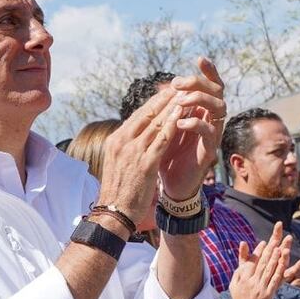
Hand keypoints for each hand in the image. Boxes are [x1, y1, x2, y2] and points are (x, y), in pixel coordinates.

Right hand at [97, 86, 181, 235]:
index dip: (153, 102)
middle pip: (146, 114)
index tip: (166, 92)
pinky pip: (162, 139)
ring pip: (155, 122)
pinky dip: (173, 124)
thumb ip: (127, 146)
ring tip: (185, 95)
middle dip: (163, 99)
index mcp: (116, 140)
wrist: (114, 212)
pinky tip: (183, 114)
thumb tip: (137, 135)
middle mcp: (123, 142)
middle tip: (178, 86)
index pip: (137, 116)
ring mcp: (133, 152)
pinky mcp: (145, 163)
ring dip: (171, 107)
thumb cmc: (118, 190)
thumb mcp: (117, 162)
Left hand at [157, 57, 226, 201]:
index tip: (199, 58)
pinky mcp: (209, 151)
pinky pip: (209, 133)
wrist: (170, 183)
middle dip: (200, 83)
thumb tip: (162, 86)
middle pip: (218, 92)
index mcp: (202, 111)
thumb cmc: (168, 152)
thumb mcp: (165, 126)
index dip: (209, 72)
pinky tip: (180, 122)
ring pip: (219, 109)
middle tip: (179, 83)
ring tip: (179, 101)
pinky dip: (196, 124)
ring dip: (199, 100)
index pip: (211, 86)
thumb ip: (167, 108)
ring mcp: (213, 135)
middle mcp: (212, 120)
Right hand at [230, 222, 291, 298]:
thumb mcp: (233, 286)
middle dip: (268, 251)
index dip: (258, 251)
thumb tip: (241, 263)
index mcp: (243, 278)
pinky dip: (279, 271)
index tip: (263, 242)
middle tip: (275, 240)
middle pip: (261, 263)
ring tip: (280, 248)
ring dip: (275, 258)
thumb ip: (238, 273)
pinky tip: (283, 264)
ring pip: (269, 270)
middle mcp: (251, 281)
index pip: (251, 262)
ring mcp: (260, 288)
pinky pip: (274, 281)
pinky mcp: (268, 294)